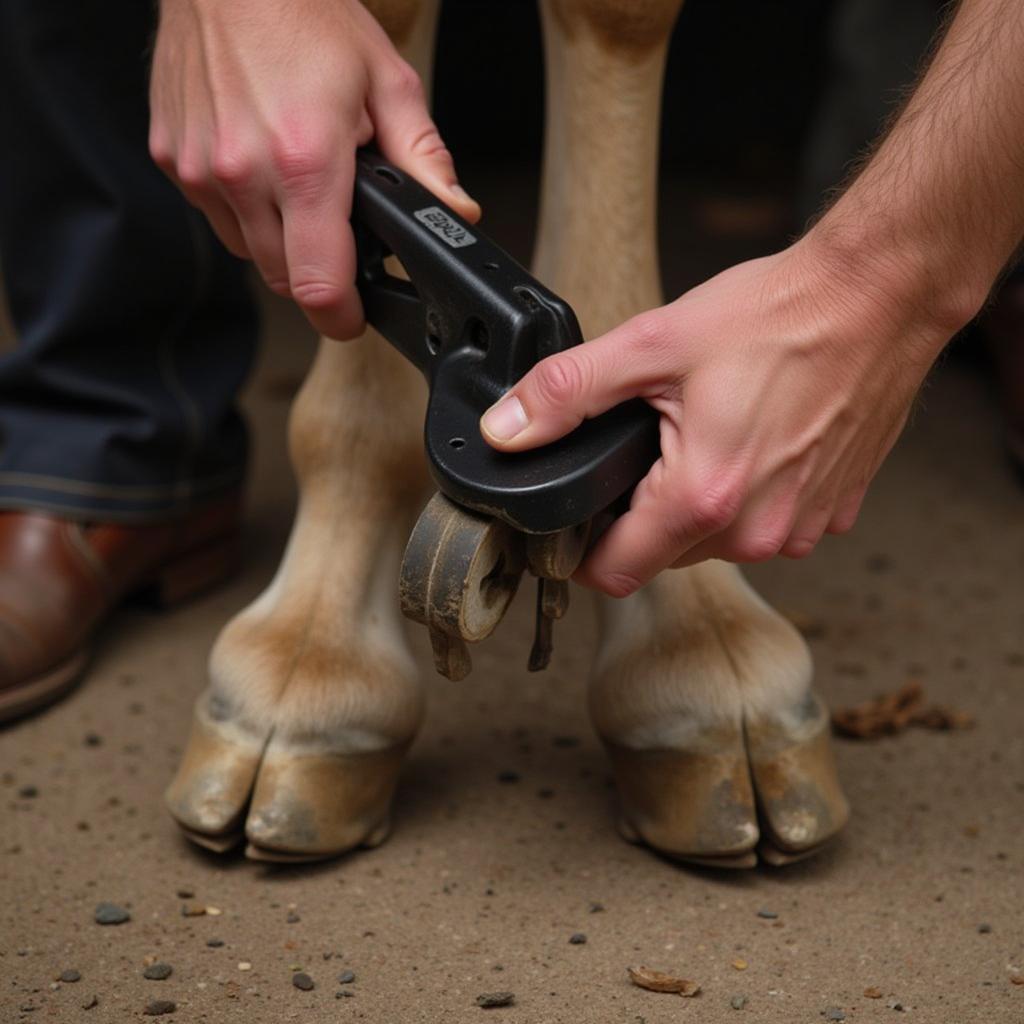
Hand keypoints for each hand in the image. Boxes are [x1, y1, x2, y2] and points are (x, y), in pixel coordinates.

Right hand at [149, 0, 478, 338]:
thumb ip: (425, 161)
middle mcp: (243, 171)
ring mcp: (199, 168)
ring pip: (250, 252)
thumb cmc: (304, 13)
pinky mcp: (170, 159)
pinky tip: (261, 162)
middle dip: (318, 273)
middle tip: (340, 230)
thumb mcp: (388, 82)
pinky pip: (217, 216)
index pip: (318, 284)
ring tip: (300, 183)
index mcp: (306, 160)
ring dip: (280, 240)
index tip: (355, 316)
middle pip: (284, 280)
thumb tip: (456, 214)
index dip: (342, 316)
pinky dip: (244, 208)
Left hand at [479, 239, 951, 596]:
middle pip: (663, 557)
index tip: (574, 524)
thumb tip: (504, 430)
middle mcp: (757, 530)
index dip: (580, 554)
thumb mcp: (650, 345)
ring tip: (700, 436)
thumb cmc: (777, 316)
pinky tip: (753, 442)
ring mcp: (799, 527)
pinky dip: (747, 497)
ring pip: (714, 544)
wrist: (879, 296)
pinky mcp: (830, 513)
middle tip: (643, 451)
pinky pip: (765, 526)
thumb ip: (565, 394)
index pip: (614, 574)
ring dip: (694, 507)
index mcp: (704, 498)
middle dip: (639, 518)